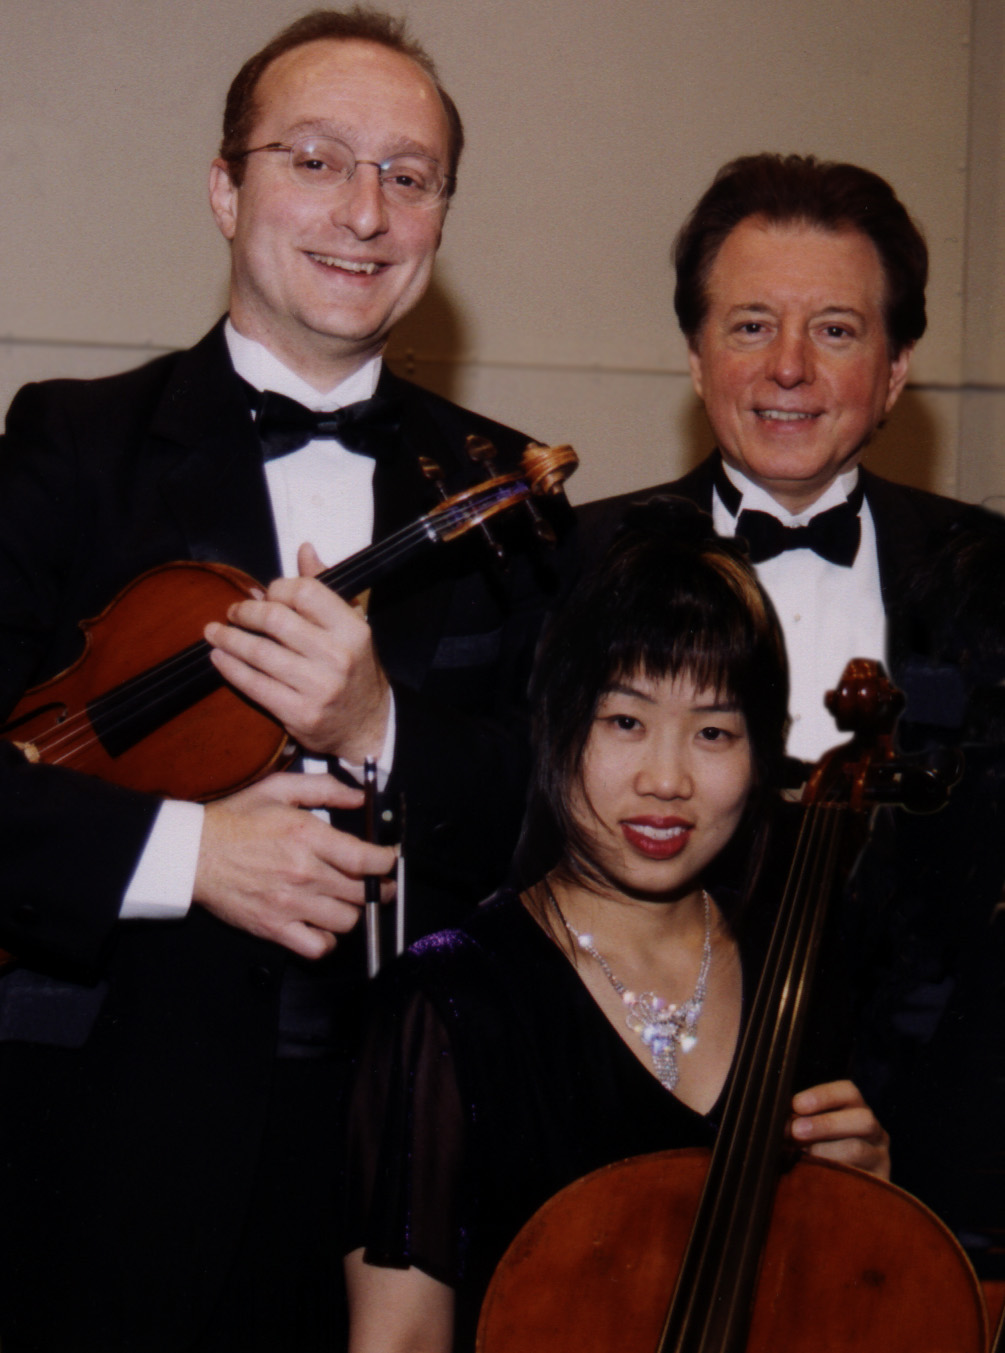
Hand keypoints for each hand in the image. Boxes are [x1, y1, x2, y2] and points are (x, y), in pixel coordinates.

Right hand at [193, 771, 396, 958]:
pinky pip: (317, 946)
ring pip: (347, 920)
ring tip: (348, 901)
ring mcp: (289, 903)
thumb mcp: (278, 789)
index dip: (388, 862)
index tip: (390, 861)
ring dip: (353, 911)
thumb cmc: (234, 819)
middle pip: (363, 892)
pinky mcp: (274, 927)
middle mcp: (303, 872)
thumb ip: (324, 789)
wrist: (192, 853)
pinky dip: (327, 940)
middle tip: (379, 884)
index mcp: (307, 836)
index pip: (366, 859)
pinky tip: (323, 925)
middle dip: (379, 888)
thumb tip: (359, 797)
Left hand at [204, 542, 390, 762]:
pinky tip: (220, 658)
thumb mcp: (350, 626)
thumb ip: (325, 588)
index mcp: (352, 629)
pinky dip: (231, 668)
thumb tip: (304, 551)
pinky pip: (254, 685)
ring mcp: (319, 688)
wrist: (368, 726)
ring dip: (229, 638)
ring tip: (215, 632)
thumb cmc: (355, 670)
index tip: (265, 594)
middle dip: (245, 612)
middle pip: (276, 619)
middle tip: (233, 612)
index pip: (304, 592)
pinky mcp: (300, 714)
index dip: (277, 588)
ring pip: (259, 652)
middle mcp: (338, 656)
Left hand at [787, 1079, 890, 1179]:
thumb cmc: (819, 1152)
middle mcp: (874, 1131)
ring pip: (859, 1149)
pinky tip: (814, 1176)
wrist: (841, 1194)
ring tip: (802, 1156)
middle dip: (825, 1124)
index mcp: (856, 1110)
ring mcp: (880, 1158)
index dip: (822, 1095)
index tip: (796, 1104)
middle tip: (796, 1131)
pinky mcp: (878, 1184)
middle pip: (862, 1119)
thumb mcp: (812, 1132)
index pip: (848, 1092)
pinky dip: (833, 1176)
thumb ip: (800, 1122)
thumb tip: (782, 1121)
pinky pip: (859, 1179)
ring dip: (825, 1151)